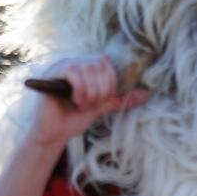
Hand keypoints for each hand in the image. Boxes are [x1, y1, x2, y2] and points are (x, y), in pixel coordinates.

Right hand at [26, 54, 149, 146]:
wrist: (54, 133)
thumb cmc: (74, 118)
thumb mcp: (100, 107)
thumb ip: (118, 99)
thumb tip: (145, 94)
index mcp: (85, 68)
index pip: (105, 62)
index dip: (111, 79)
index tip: (107, 99)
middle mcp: (73, 63)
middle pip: (98, 62)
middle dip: (102, 87)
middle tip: (95, 104)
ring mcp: (60, 67)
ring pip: (87, 67)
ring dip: (92, 90)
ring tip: (85, 105)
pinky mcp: (50, 74)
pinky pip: (72, 71)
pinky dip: (80, 88)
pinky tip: (77, 101)